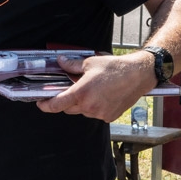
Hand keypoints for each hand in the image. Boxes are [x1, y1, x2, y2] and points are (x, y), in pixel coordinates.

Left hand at [33, 52, 152, 121]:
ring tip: (94, 89)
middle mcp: (89, 107)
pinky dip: (95, 106)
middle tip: (74, 88)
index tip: (41, 103)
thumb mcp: (90, 63)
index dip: (46, 105)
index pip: (56, 104)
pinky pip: (95, 113)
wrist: (139, 75)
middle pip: (69, 108)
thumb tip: (61, 62)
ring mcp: (99, 114)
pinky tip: (103, 95)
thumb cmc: (116, 68)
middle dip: (67, 100)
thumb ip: (72, 65)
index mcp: (81, 93)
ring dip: (82, 103)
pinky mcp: (109, 117)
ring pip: (82, 111)